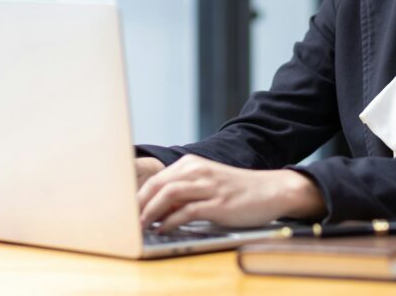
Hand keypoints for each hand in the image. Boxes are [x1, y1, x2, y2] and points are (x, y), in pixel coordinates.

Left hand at [137, 154, 326, 230]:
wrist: (271, 191)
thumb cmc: (237, 191)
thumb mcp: (208, 185)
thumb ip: (184, 193)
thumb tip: (157, 210)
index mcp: (193, 165)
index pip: (156, 178)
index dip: (136, 196)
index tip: (124, 211)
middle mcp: (199, 171)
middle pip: (157, 184)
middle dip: (138, 204)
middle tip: (126, 222)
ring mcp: (209, 187)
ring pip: (169, 195)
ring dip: (150, 212)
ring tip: (140, 227)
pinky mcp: (219, 204)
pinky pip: (187, 211)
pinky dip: (171, 221)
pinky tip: (164, 230)